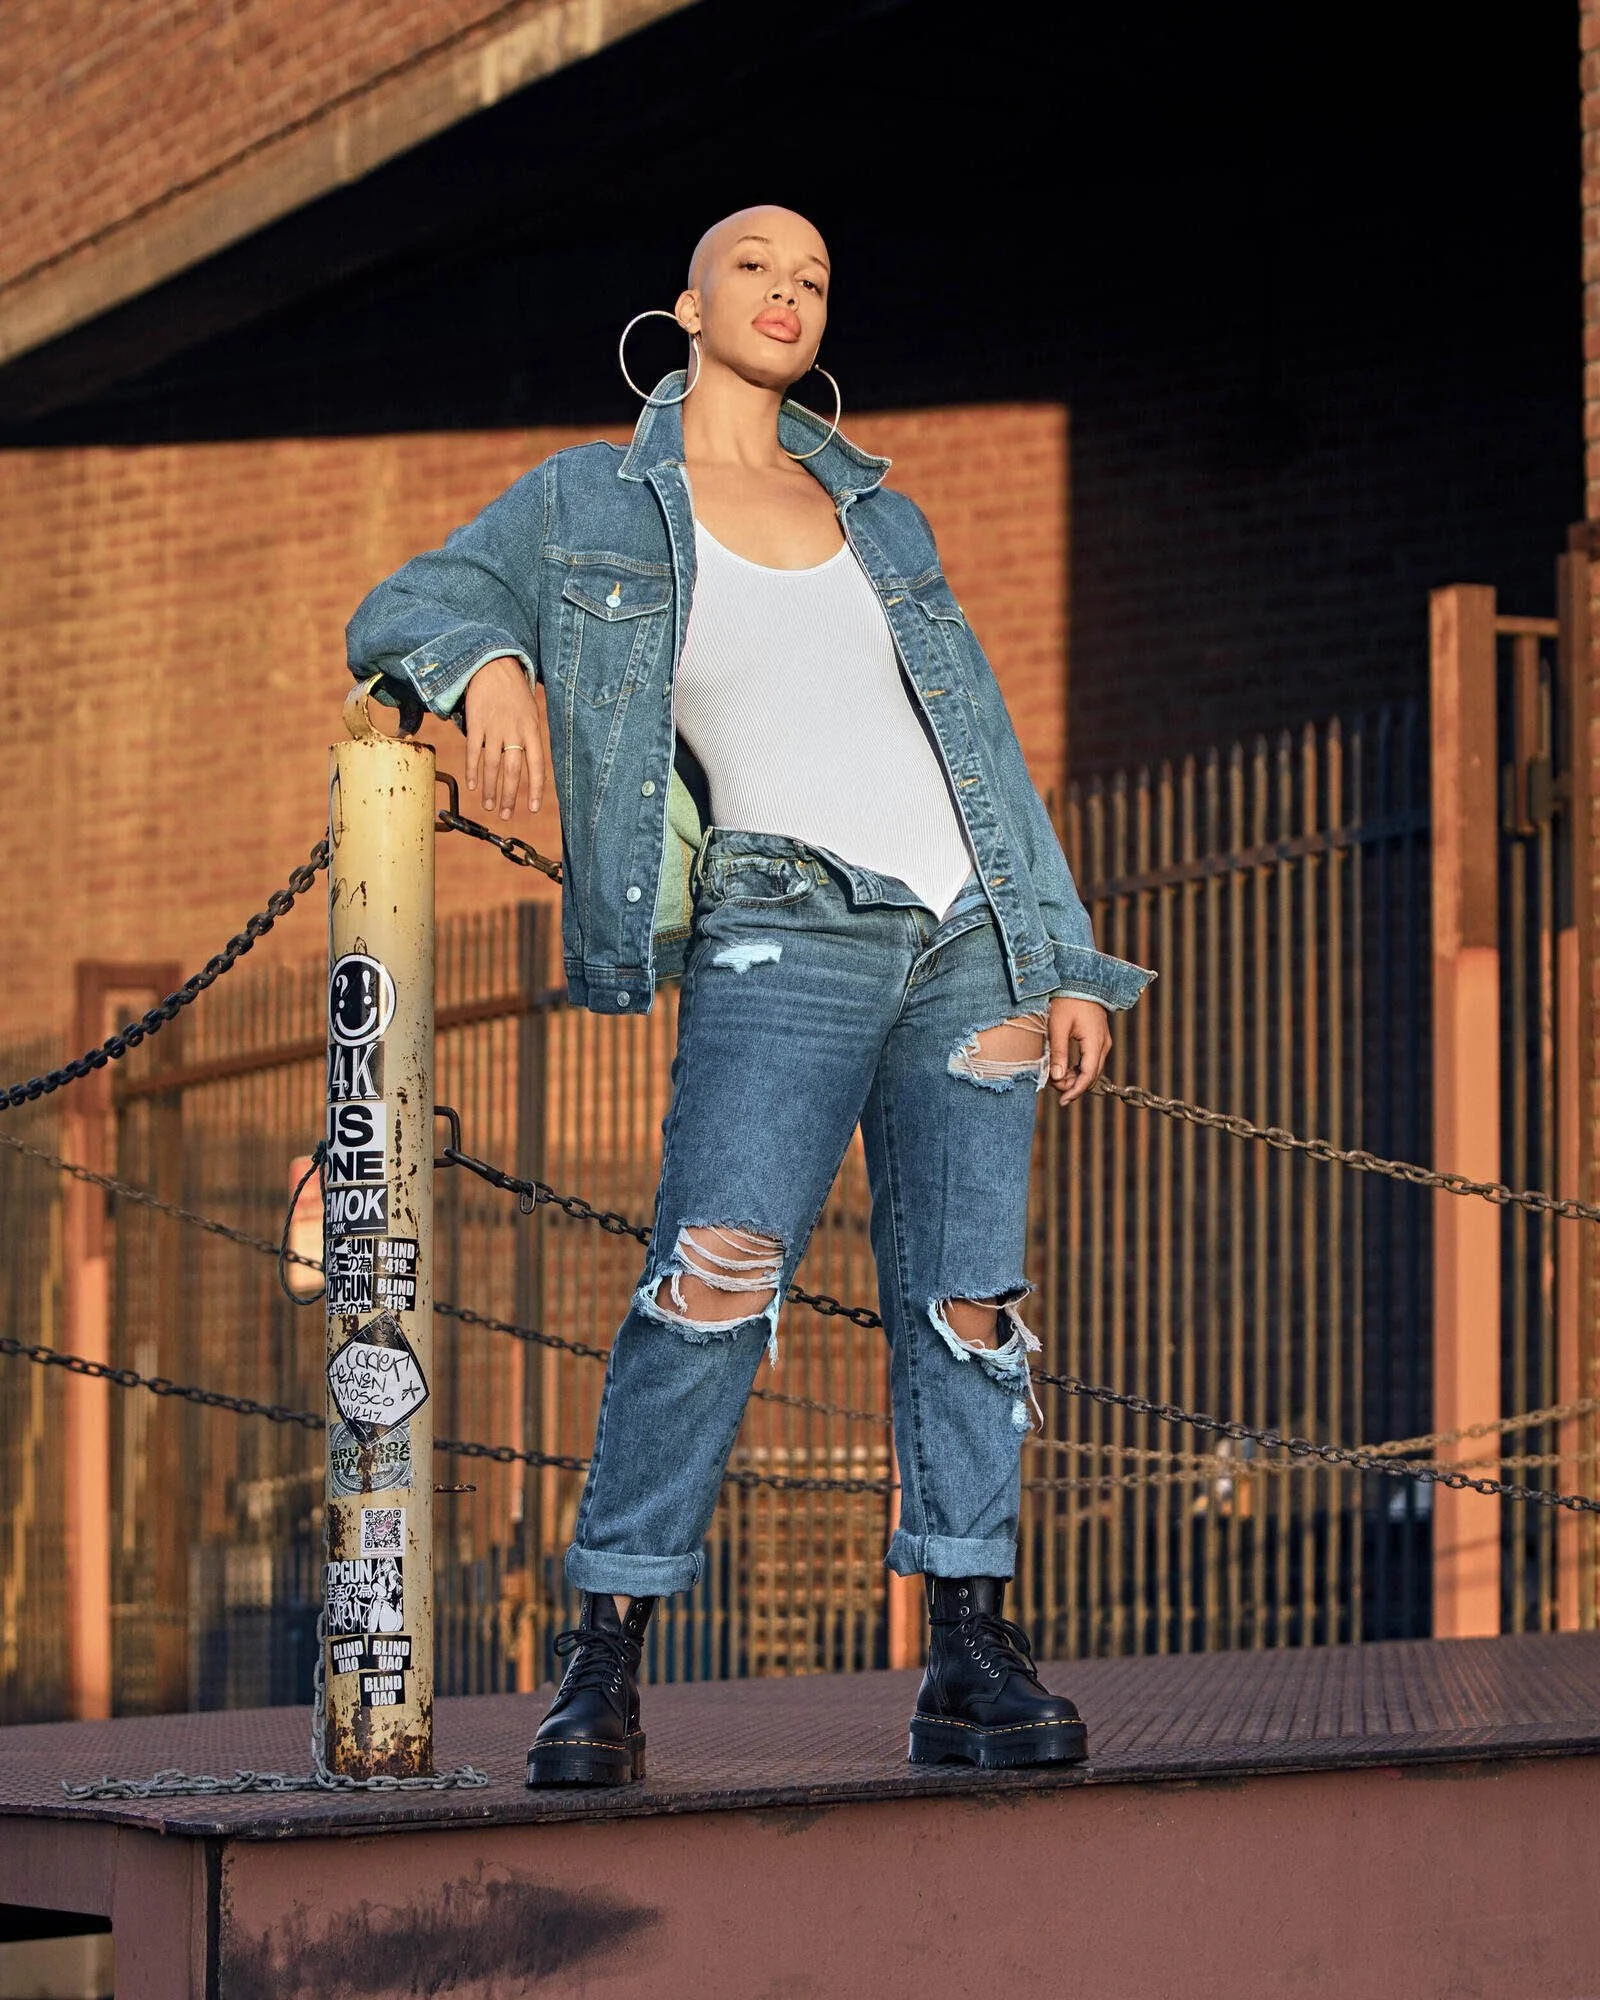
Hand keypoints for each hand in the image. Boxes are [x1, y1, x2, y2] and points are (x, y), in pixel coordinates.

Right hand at [463, 656, 544, 819]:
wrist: (493, 665)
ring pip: (492, 765)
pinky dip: (473, 771)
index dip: (536, 789)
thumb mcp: (531, 713)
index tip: (534, 809)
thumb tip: (528, 767)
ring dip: (491, 789)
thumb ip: (529, 739)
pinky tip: (473, 785)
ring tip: (490, 805)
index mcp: (532, 730)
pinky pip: (473, 752)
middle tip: (507, 815)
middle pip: (513, 770)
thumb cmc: (515, 693)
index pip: (537, 765)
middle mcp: (514, 731)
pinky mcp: (476, 723)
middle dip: (510, 796)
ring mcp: (494, 727)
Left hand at [1048, 996, 1110, 1106]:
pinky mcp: (1099, 1039)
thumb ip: (1058, 1052)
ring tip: (1056, 1079)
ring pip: (1093, 1070)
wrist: (1080, 980)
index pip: (1088, 1076)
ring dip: (1076, 1079)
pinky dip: (1080, 1069)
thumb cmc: (1066, 1000)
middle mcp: (1103, 1044)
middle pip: (1092, 1076)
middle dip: (1074, 1086)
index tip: (1062, 1101)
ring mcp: (1103, 1042)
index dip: (1075, 1091)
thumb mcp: (1058, 1026)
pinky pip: (1092, 1061)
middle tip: (1054, 1088)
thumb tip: (1057, 1078)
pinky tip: (1065, 1071)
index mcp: (1095, 1042)